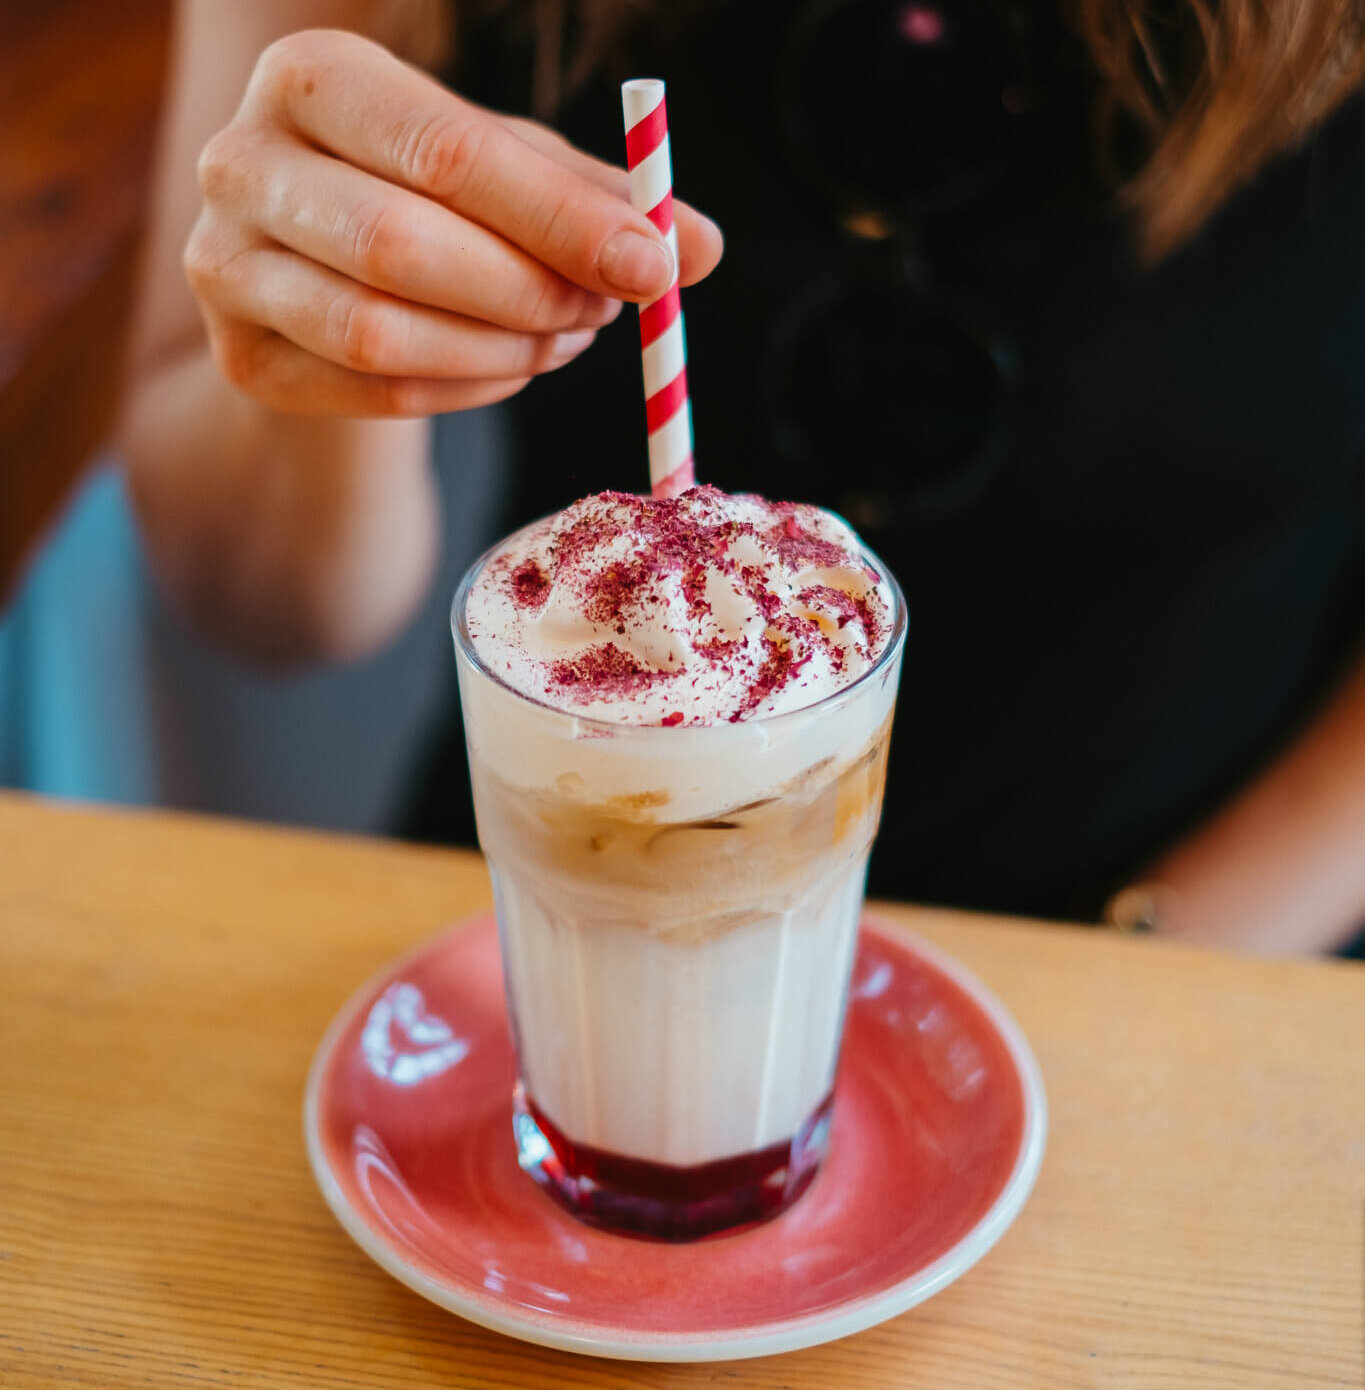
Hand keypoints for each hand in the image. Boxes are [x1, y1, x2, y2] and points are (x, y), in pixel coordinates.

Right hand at [184, 28, 722, 416]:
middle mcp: (240, 162)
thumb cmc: (430, 199)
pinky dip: (466, 390)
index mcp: (314, 78)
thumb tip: (704, 246)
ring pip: (379, 333)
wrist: (322, 268)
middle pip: (399, 247)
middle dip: (526, 292)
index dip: (559, 218)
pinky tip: (509, 367)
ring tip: (562, 339)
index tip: (653, 266)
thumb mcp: (510, 173)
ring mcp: (223, 266)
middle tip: (604, 313)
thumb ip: (600, 200)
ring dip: (500, 351)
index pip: (445, 152)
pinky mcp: (242, 359)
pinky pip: (375, 392)